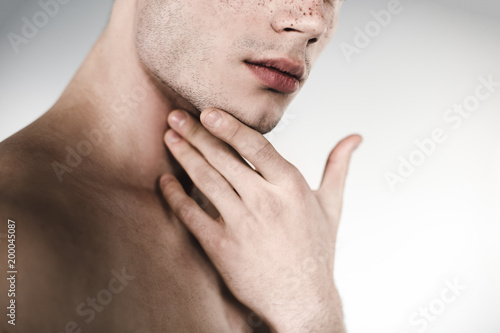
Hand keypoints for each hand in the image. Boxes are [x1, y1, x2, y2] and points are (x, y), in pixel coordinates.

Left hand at [160, 108, 360, 331]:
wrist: (302, 299)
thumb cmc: (317, 252)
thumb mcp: (332, 206)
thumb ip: (338, 167)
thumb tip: (355, 138)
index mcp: (290, 186)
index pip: (255, 145)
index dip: (228, 126)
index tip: (207, 110)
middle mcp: (264, 201)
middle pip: (223, 158)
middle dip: (196, 133)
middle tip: (175, 116)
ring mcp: (240, 224)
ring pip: (205, 180)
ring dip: (184, 156)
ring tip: (169, 137)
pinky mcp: (221, 246)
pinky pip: (191, 214)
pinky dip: (175, 195)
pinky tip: (165, 181)